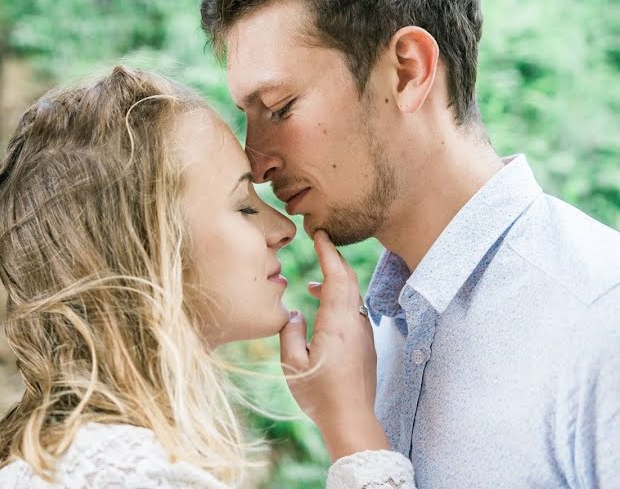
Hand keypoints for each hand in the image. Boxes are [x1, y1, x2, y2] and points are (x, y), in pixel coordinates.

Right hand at [279, 230, 388, 460]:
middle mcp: (355, 324)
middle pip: (350, 280)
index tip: (320, 235)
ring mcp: (364, 335)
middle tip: (321, 244)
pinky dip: (341, 301)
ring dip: (337, 282)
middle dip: (335, 259)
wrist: (352, 420)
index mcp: (337, 324)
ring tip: (314, 285)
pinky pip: (355, 312)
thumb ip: (290, 332)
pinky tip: (325, 312)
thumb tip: (294, 313)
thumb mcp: (292, 364)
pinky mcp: (366, 346)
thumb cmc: (319, 395)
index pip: (337, 276)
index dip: (329, 253)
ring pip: (353, 296)